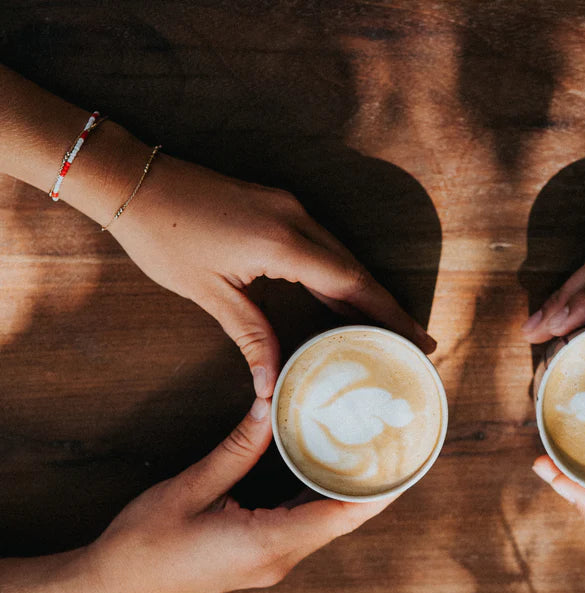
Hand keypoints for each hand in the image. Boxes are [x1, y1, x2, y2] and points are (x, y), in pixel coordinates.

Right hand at [1, 398, 394, 592]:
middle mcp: (278, 559)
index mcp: (267, 544)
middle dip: (370, 485)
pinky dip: (319, 500)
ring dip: (346, 492)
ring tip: (365, 448)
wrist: (110, 588)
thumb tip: (269, 405)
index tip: (405, 459)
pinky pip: (303, 527)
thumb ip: (237, 448)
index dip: (379, 489)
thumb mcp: (191, 488)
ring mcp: (269, 564)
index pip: (343, 515)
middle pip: (341, 520)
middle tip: (389, 441)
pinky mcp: (258, 559)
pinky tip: (321, 471)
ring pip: (324, 524)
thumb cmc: (144, 543)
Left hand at [111, 154, 435, 396]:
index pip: (350, 284)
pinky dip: (341, 275)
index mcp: (281, 243)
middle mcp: (295, 218)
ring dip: (367, 291)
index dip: (387, 315)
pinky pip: (324, 244)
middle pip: (356, 269)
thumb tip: (271, 385)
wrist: (134, 181)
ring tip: (390, 327)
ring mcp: (289, 207)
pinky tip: (347, 298)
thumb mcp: (209, 293)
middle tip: (416, 342)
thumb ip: (251, 337)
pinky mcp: (279, 205)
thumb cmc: (164, 238)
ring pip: (342, 255)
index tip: (415, 340)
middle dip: (387, 308)